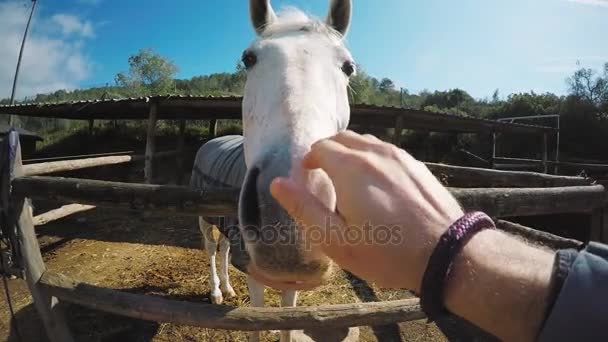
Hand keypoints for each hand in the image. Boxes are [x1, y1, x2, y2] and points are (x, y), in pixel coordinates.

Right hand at [270, 131, 463, 289]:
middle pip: (342, 138)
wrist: (446, 253)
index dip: (308, 161)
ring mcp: (399, 156)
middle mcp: (375, 153)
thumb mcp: (335, 239)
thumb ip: (304, 208)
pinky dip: (372, 159)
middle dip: (327, 152)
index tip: (308, 179)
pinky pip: (386, 152)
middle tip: (323, 177)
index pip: (320, 147)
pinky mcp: (416, 165)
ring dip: (350, 154)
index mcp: (350, 167)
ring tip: (348, 181)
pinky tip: (376, 186)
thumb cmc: (386, 252)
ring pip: (365, 143)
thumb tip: (277, 183)